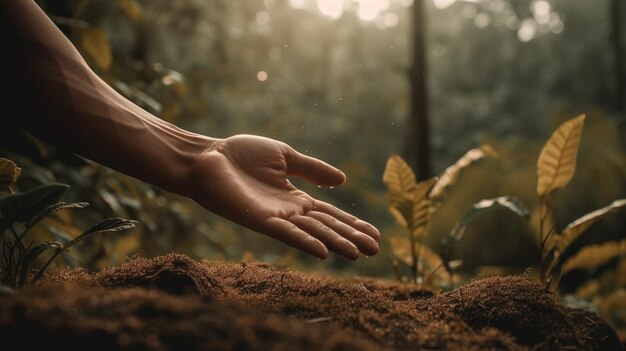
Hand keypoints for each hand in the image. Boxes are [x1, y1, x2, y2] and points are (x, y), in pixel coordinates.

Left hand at [186, 134, 379, 259]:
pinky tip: (322, 251)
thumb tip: (343, 180)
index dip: (352, 223)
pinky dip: (304, 242)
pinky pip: (285, 233)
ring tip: (358, 253)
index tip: (375, 234)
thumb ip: (312, 169)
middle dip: (351, 237)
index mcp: (296, 198)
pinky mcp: (258, 220)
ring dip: (335, 243)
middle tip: (375, 249)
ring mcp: (275, 218)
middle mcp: (289, 212)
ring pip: (311, 233)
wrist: (209, 156)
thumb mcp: (284, 156)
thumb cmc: (241, 154)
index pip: (330, 214)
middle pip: (326, 227)